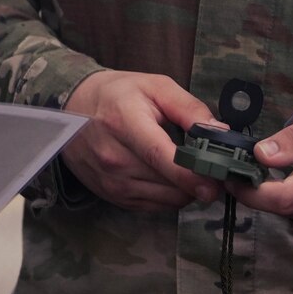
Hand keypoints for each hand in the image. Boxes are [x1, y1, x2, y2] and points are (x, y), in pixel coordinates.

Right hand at [62, 70, 219, 210]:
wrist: (72, 106)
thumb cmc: (118, 94)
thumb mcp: (155, 87)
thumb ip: (189, 108)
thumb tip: (220, 132)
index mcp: (124, 123)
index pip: (159, 156)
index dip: (190, 174)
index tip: (215, 183)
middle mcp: (113, 157)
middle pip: (167, 183)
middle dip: (197, 181)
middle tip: (213, 168)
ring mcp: (110, 180)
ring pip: (164, 199)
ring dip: (184, 189)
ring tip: (188, 168)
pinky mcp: (111, 195)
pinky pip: (153, 206)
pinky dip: (168, 195)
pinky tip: (167, 175)